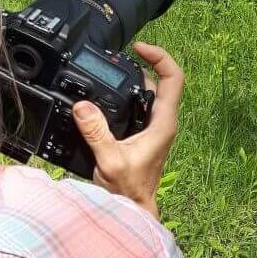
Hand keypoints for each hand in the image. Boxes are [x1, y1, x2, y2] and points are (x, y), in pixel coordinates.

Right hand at [72, 42, 183, 218]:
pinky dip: (126, 97)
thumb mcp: (109, 159)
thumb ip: (96, 132)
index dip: (160, 57)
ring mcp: (154, 129)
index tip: (138, 49)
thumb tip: (82, 106)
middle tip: (117, 60)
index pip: (174, 79)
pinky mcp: (143, 135)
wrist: (133, 208)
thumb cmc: (129, 190)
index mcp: (163, 123)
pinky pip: (138, 107)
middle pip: (160, 82)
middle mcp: (162, 123)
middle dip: (140, 66)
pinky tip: (107, 99)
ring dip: (131, 83)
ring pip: (148, 95)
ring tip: (110, 74)